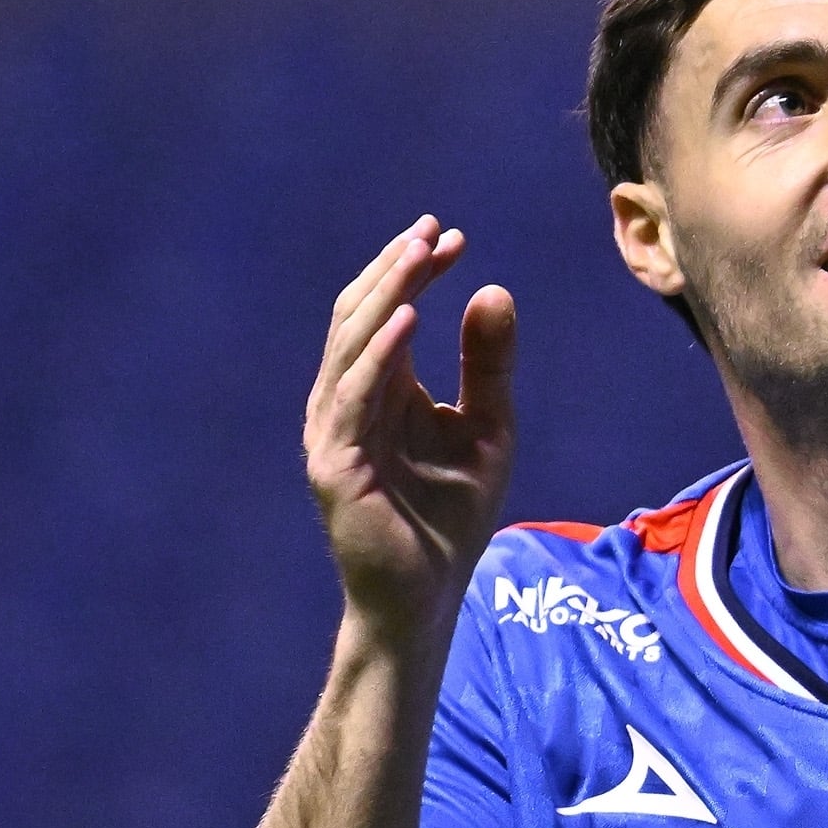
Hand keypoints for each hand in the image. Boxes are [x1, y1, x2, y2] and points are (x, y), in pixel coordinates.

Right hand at [306, 216, 517, 642]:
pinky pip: (352, 396)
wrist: (427, 596)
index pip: (387, 312)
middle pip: (360, 316)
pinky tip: (409, 320)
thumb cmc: (451, 517)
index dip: (415, 271)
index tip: (453, 237)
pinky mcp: (335, 464)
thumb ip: (489, 364)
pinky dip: (377, 355)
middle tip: (433, 231)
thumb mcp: (488, 427)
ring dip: (385, 296)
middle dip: (396, 270)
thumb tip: (493, 288)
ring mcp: (333, 431)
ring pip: (351, 345)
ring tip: (420, 256)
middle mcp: (346, 401)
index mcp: (379, 389)